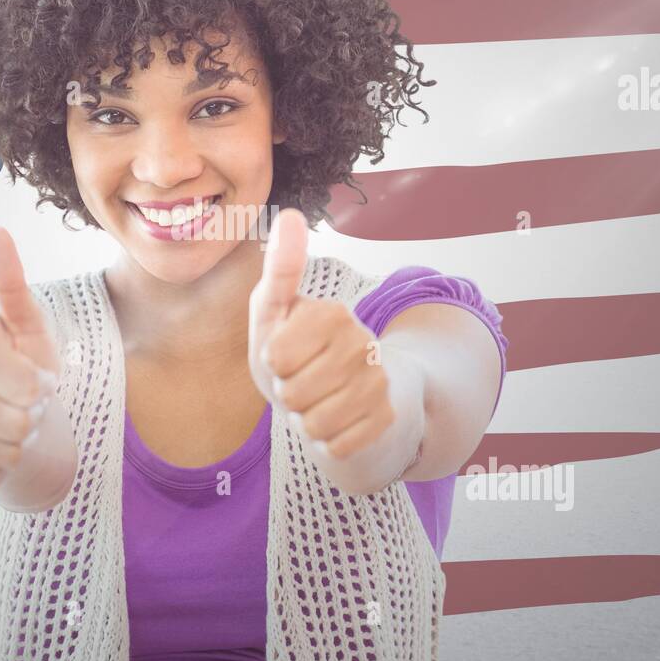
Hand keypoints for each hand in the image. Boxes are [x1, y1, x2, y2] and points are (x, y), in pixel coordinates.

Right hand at [0, 226, 61, 497]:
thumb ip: (12, 285)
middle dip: (31, 417)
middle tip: (19, 405)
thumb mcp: (26, 328)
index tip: (33, 377)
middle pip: (20, 424)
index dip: (43, 386)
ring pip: (7, 455)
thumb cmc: (16, 364)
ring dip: (17, 444)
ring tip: (6, 424)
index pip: (31, 387)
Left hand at [248, 208, 395, 461]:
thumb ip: (280, 270)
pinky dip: (327, 442)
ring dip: (306, 420)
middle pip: (291, 393)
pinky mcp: (387, 419)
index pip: (274, 357)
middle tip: (303, 381)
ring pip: (314, 423)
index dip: (272, 364)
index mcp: (333, 312)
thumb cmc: (300, 354)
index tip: (287, 354)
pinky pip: (334, 446)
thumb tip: (291, 213)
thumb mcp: (276, 314)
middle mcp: (363, 342)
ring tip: (319, 401)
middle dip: (287, 396)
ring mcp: (379, 382)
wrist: (350, 400)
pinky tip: (339, 422)